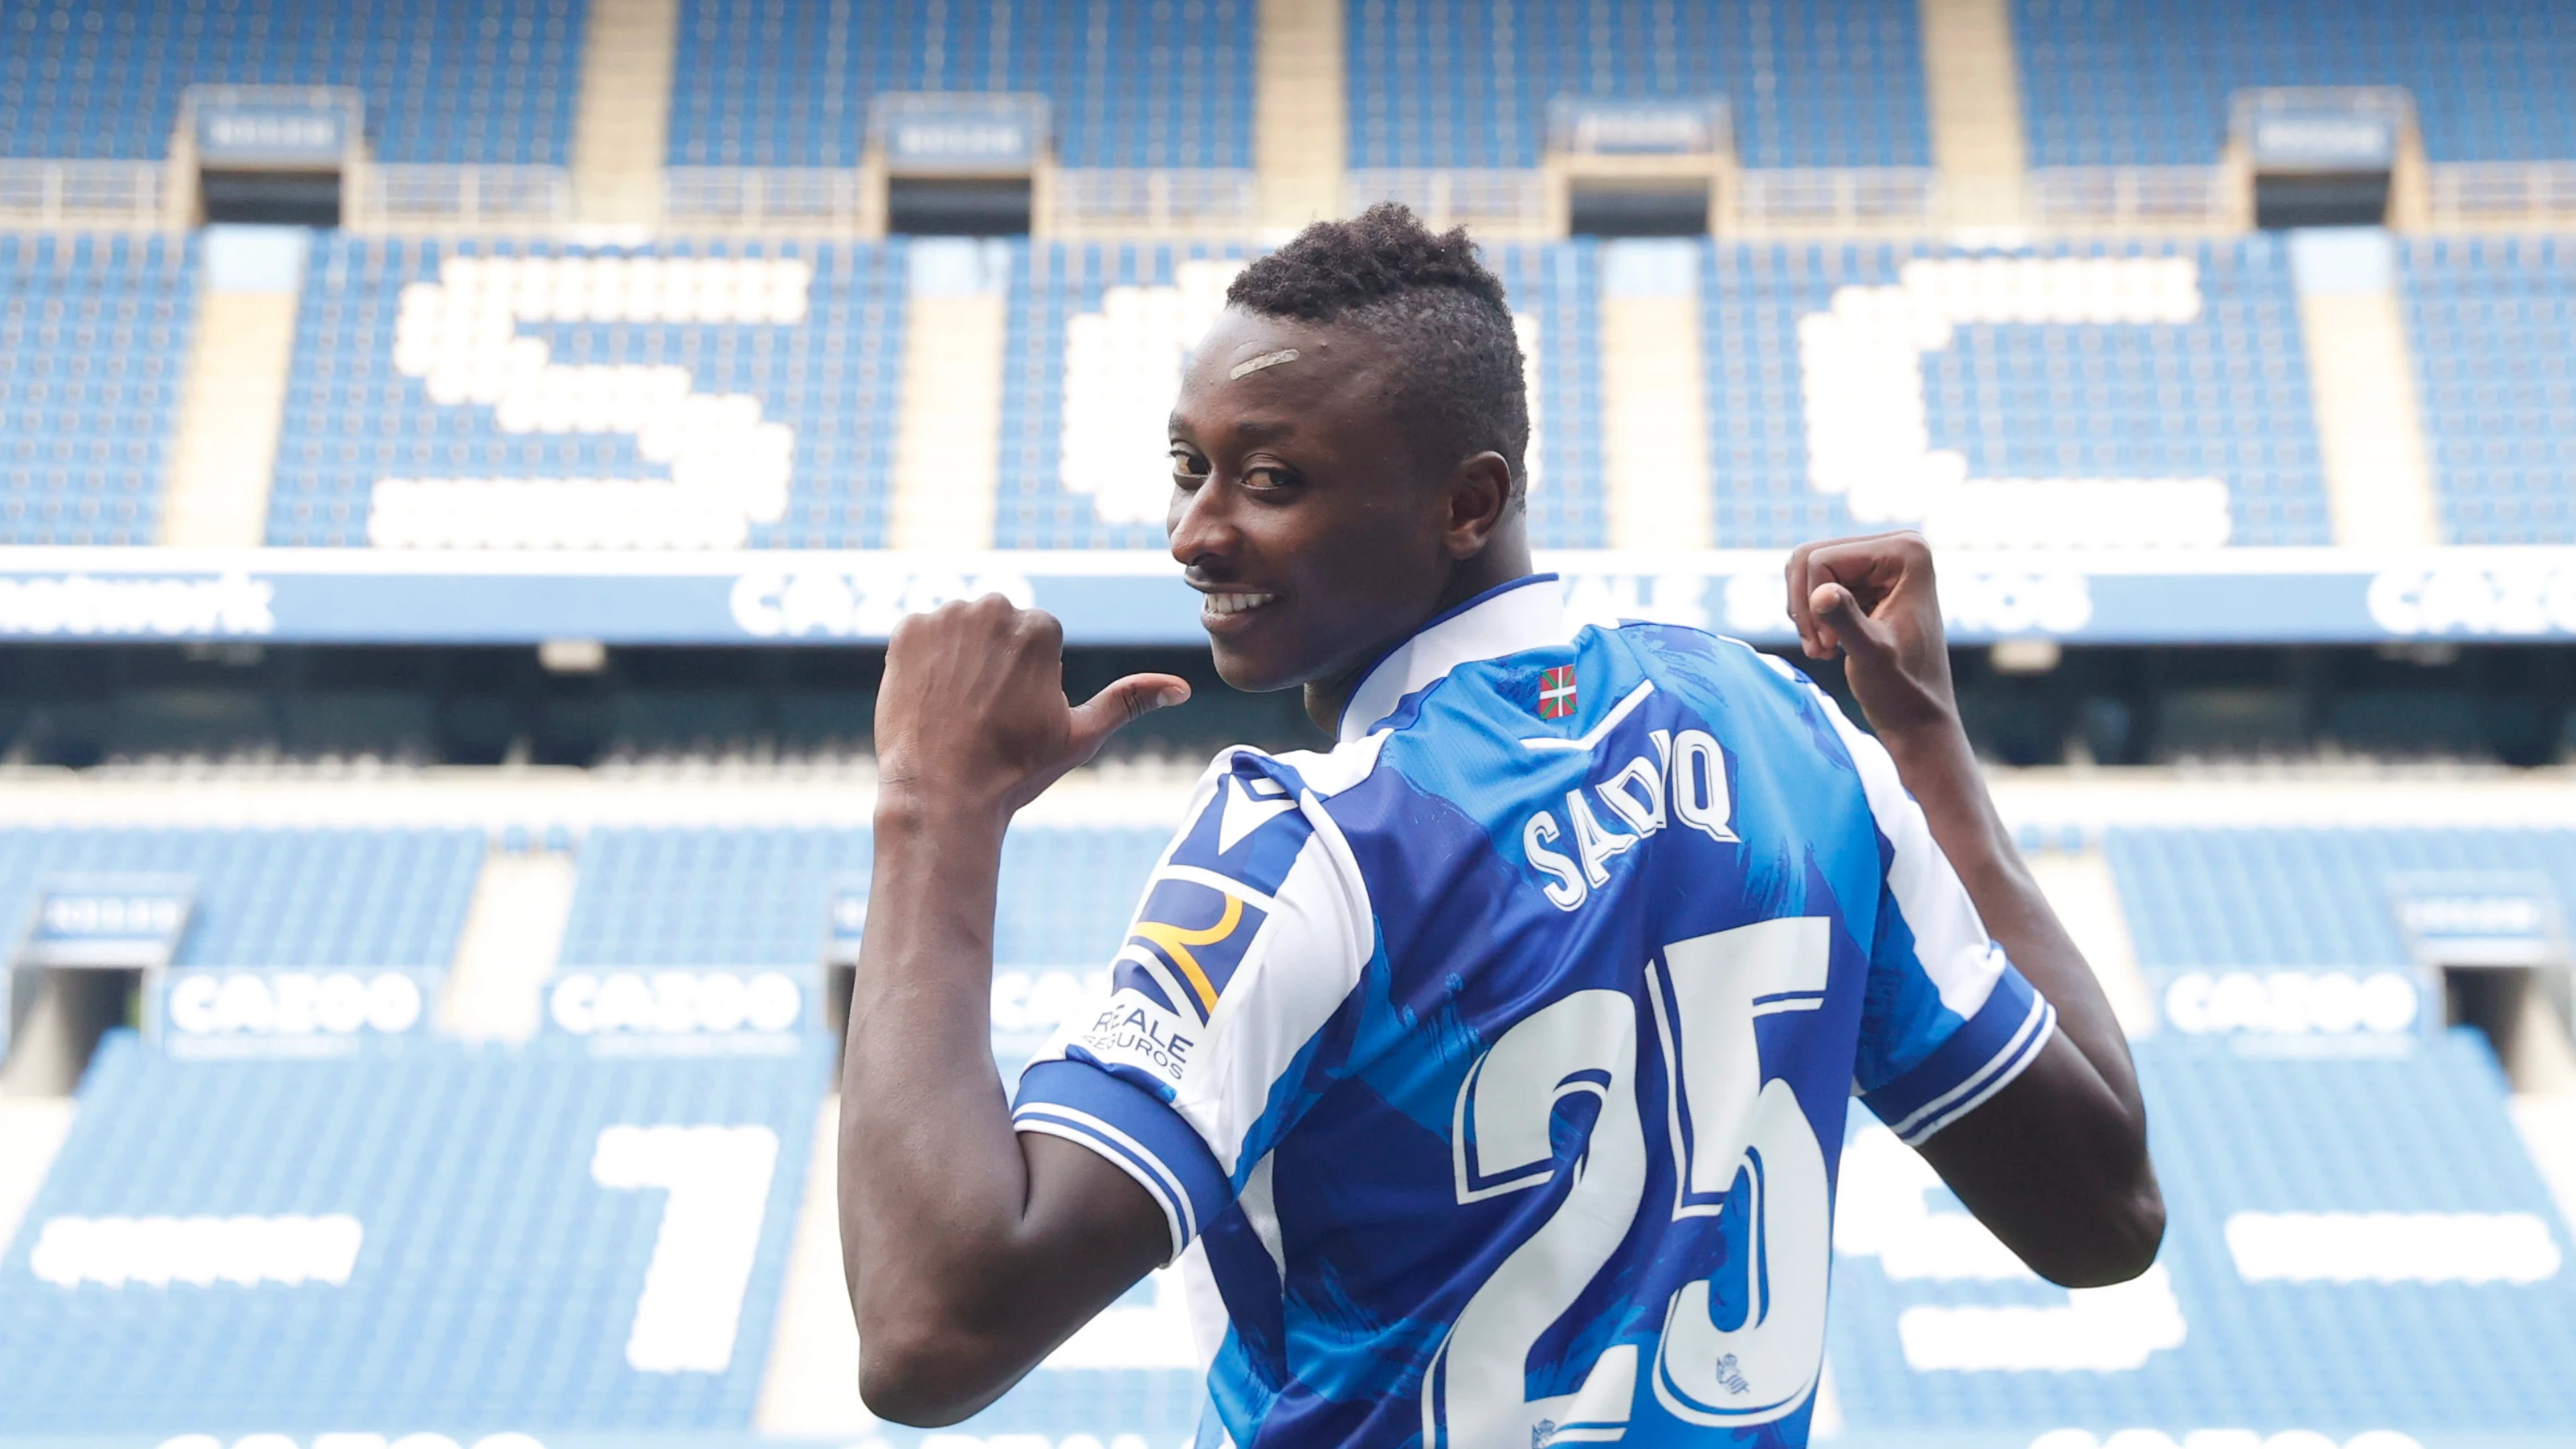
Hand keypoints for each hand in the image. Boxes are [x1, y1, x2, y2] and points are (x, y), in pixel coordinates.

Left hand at [875, 595, 1189, 817]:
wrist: (940, 792)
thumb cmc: (1014, 770)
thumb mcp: (1079, 736)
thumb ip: (1129, 701)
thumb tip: (1181, 688)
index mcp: (1039, 628)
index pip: (1037, 639)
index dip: (1028, 681)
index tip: (1013, 715)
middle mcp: (992, 608)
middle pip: (998, 626)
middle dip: (994, 660)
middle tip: (985, 713)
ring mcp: (944, 616)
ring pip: (960, 628)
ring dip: (959, 657)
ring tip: (957, 708)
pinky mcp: (905, 629)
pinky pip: (921, 633)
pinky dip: (925, 660)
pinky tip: (930, 698)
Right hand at [1784, 531, 1959, 740]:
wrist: (1918, 716)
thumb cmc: (1902, 691)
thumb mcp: (1872, 656)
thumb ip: (1847, 622)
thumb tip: (1820, 593)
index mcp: (1907, 552)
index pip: (1822, 560)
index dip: (1813, 604)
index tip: (1826, 647)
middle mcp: (1897, 545)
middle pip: (1809, 557)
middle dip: (1805, 606)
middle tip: (1819, 649)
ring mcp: (1881, 560)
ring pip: (1805, 569)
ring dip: (1805, 613)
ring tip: (1823, 650)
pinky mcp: (1868, 578)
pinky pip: (1815, 583)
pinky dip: (1812, 616)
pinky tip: (1828, 645)